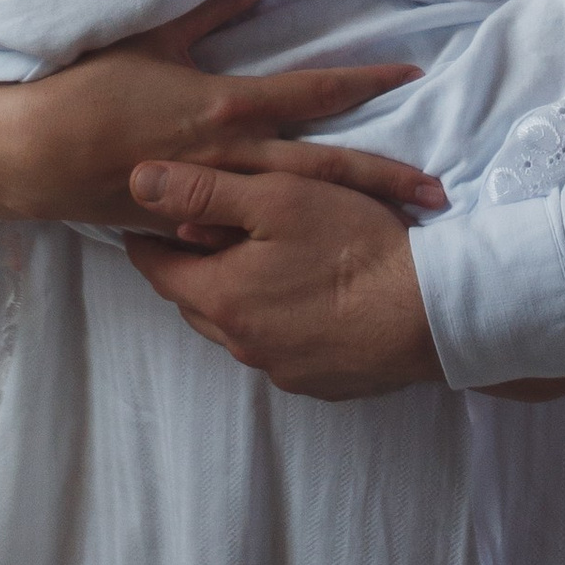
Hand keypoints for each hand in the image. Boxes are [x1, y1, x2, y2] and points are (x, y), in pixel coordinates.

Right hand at [0, 0, 440, 239]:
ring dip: (342, 215)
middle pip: (322, 170)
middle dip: (381, 180)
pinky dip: (279, 241)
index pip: (312, 92)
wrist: (27, 152)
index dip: (365, 82)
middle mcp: (228, 160)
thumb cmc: (86, 85)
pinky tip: (310, 254)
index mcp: (225, 108)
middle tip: (437, 195)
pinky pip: (241, 235)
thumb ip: (208, 7)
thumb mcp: (153, 38)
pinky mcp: (183, 227)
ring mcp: (208, 201)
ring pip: (291, 209)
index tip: (411, 74)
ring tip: (392, 228)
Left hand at [122, 161, 444, 398]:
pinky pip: (275, 350)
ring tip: (252, 266)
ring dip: (233, 299)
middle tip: (195, 238)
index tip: (141, 222)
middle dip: (190, 270)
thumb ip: (204, 190)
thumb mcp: (277, 198)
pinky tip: (299, 301)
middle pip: (193, 302)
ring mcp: (279, 368)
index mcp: (220, 296)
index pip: (158, 269)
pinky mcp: (316, 383)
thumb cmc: (352, 246)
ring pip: (234, 329)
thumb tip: (136, 181)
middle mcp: (240, 342)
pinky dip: (273, 324)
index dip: (147, 241)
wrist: (429, 313)